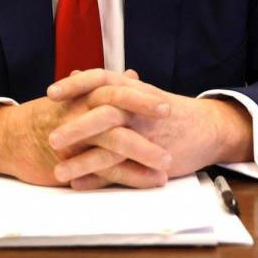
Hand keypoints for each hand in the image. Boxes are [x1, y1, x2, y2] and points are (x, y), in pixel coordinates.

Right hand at [0, 74, 172, 187]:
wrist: (11, 139)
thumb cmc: (49, 117)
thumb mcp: (77, 98)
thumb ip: (107, 89)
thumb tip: (132, 74)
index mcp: (83, 96)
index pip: (114, 88)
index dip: (140, 95)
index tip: (167, 102)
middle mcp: (79, 111)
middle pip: (115, 106)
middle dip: (143, 109)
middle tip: (170, 115)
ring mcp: (75, 137)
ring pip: (114, 140)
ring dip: (143, 151)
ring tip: (167, 162)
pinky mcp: (72, 161)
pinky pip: (106, 168)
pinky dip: (131, 175)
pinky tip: (151, 181)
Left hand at [46, 70, 253, 189]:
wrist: (207, 128)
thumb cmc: (165, 110)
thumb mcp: (137, 91)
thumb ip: (106, 85)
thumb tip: (75, 73)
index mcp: (131, 89)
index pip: (101, 79)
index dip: (76, 86)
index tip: (51, 93)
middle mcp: (138, 109)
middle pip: (106, 113)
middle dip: (78, 127)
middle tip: (51, 138)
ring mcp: (147, 134)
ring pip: (113, 146)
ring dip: (84, 160)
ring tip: (59, 171)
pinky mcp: (154, 159)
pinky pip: (124, 169)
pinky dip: (100, 178)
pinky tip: (79, 183)